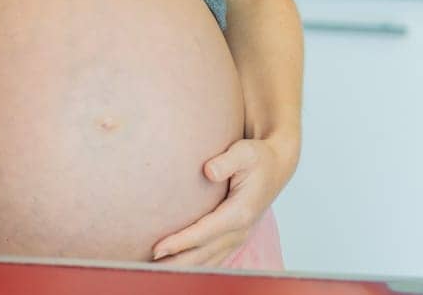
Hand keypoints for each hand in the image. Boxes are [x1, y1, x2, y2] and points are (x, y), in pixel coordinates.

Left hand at [149, 135, 295, 267]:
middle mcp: (240, 231)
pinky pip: (212, 258)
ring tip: (154, 271)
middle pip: (203, 255)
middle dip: (175, 263)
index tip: (157, 250)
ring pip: (207, 261)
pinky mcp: (233, 238)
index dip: (180, 243)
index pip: (204, 233)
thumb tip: (208, 171)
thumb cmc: (257, 157)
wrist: (276, 166)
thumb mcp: (245, 152)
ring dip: (182, 268)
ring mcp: (238, 237)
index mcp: (240, 213)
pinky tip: (174, 267)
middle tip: (146, 267)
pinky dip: (194, 265)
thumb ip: (227, 161)